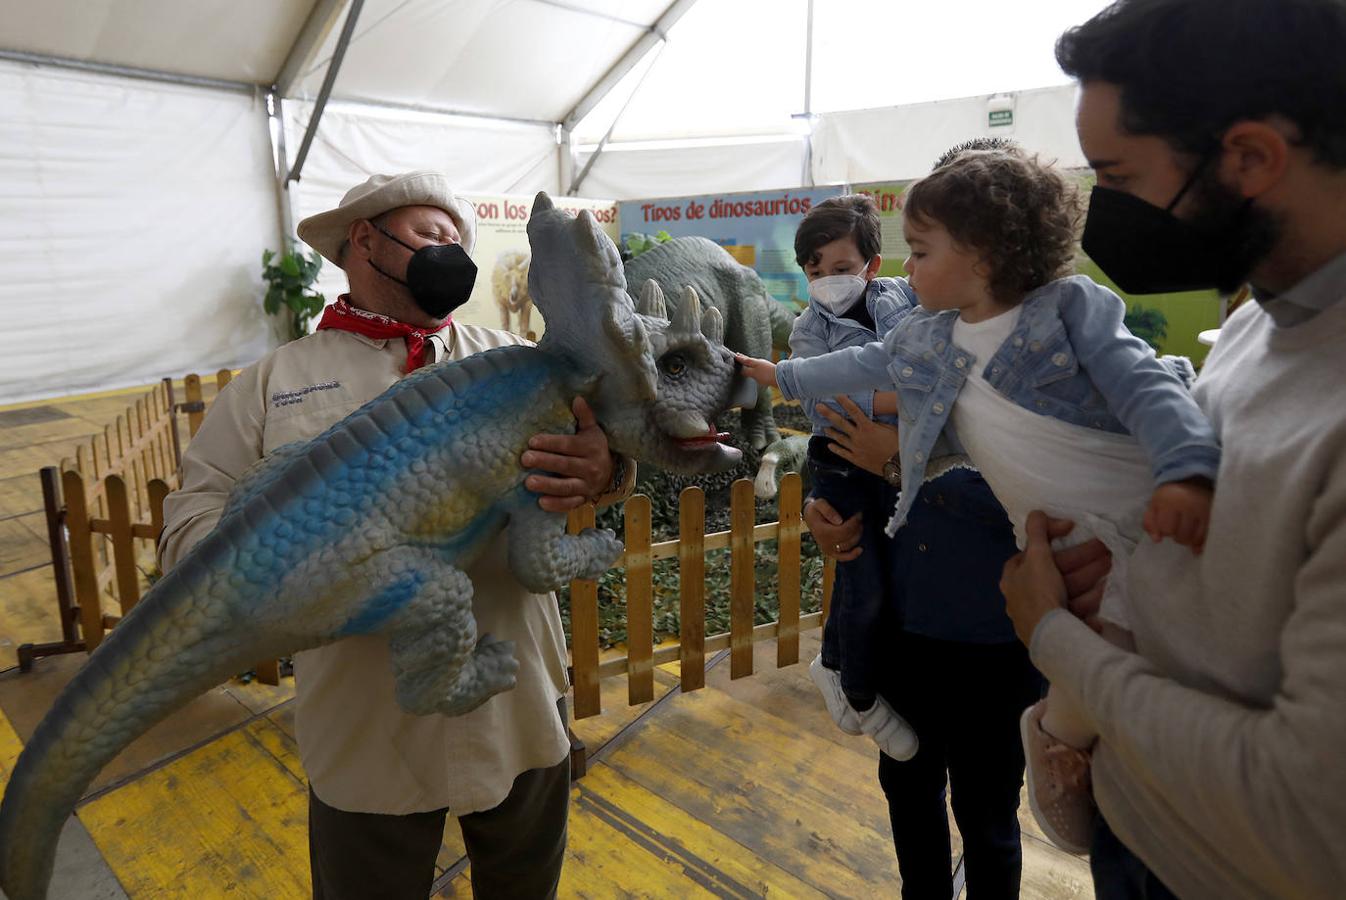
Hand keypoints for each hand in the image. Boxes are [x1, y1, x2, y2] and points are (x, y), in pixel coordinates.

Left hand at [521, 397, 614, 512]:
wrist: (611, 473)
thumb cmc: (594, 448)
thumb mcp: (592, 431)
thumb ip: (584, 416)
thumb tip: (577, 398)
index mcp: (590, 448)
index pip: (569, 445)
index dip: (551, 443)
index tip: (532, 441)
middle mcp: (590, 467)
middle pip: (565, 465)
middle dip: (545, 462)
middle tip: (525, 459)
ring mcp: (587, 485)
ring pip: (567, 486)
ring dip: (548, 485)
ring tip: (529, 482)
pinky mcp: (583, 499)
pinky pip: (570, 504)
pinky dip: (557, 504)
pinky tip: (541, 502)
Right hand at [734, 354, 778, 388]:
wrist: (780, 377)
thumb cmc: (766, 375)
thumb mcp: (754, 374)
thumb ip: (747, 371)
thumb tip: (741, 370)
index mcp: (755, 362)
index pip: (745, 359)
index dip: (740, 358)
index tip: (735, 355)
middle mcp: (759, 362)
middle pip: (749, 359)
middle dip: (744, 358)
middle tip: (739, 355)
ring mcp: (764, 366)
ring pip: (754, 363)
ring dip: (748, 362)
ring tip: (745, 362)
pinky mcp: (767, 370)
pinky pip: (758, 367)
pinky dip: (753, 366)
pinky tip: (755, 369)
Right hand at [803, 497, 862, 561]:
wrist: (810, 517)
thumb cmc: (816, 509)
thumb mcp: (819, 504)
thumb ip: (828, 510)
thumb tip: (839, 521)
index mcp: (822, 531)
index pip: (843, 530)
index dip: (854, 523)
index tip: (858, 514)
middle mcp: (825, 543)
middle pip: (847, 537)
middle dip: (856, 527)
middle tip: (859, 517)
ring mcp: (828, 549)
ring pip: (848, 545)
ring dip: (856, 536)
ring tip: (859, 525)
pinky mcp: (830, 553)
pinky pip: (842, 557)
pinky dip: (852, 555)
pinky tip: (860, 549)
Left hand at [816, 396, 899, 477]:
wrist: (896, 464)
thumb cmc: (896, 444)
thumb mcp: (889, 428)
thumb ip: (877, 422)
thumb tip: (870, 416)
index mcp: (867, 427)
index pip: (853, 411)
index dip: (844, 402)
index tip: (836, 394)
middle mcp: (858, 436)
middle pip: (841, 423)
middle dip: (829, 413)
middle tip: (818, 407)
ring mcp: (855, 448)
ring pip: (839, 438)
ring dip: (831, 431)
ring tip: (824, 427)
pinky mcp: (856, 459)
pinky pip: (842, 453)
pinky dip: (835, 449)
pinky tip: (829, 445)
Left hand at [1001, 512, 1113, 643]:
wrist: (1051, 637)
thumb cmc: (1040, 593)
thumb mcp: (1037, 557)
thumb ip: (1037, 532)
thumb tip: (1036, 512)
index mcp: (1013, 579)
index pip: (1031, 553)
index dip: (1050, 539)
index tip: (1070, 530)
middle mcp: (1022, 597)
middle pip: (1055, 573)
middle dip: (1082, 560)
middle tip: (1106, 549)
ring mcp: (1040, 615)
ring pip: (1068, 590)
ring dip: (1090, 577)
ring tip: (1112, 566)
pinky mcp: (1057, 630)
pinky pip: (1075, 611)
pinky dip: (1090, 601)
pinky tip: (1107, 592)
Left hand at [1143, 478, 1212, 552]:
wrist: (1191, 480)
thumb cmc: (1169, 496)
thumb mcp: (1154, 505)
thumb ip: (1150, 523)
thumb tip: (1157, 540)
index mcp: (1169, 502)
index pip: (1166, 529)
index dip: (1165, 530)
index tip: (1166, 525)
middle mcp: (1187, 506)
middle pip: (1181, 535)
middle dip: (1177, 536)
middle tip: (1177, 530)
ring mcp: (1202, 511)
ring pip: (1194, 538)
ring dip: (1188, 540)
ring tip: (1186, 533)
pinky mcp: (1213, 515)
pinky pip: (1207, 535)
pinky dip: (1200, 542)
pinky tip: (1196, 544)